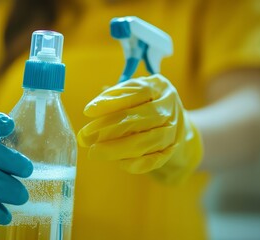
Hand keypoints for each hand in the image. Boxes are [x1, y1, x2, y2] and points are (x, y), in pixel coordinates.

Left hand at [78, 74, 202, 182]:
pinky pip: (154, 159)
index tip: (88, 111)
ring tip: (95, 152)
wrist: (173, 122)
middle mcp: (169, 107)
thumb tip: (91, 111)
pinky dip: (135, 163)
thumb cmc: (143, 104)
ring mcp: (173, 130)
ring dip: (119, 148)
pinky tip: (117, 163)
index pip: (136, 93)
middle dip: (109, 129)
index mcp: (158, 87)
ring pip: (148, 141)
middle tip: (86, 136)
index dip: (111, 102)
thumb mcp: (131, 93)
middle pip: (141, 119)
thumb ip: (112, 99)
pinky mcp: (171, 150)